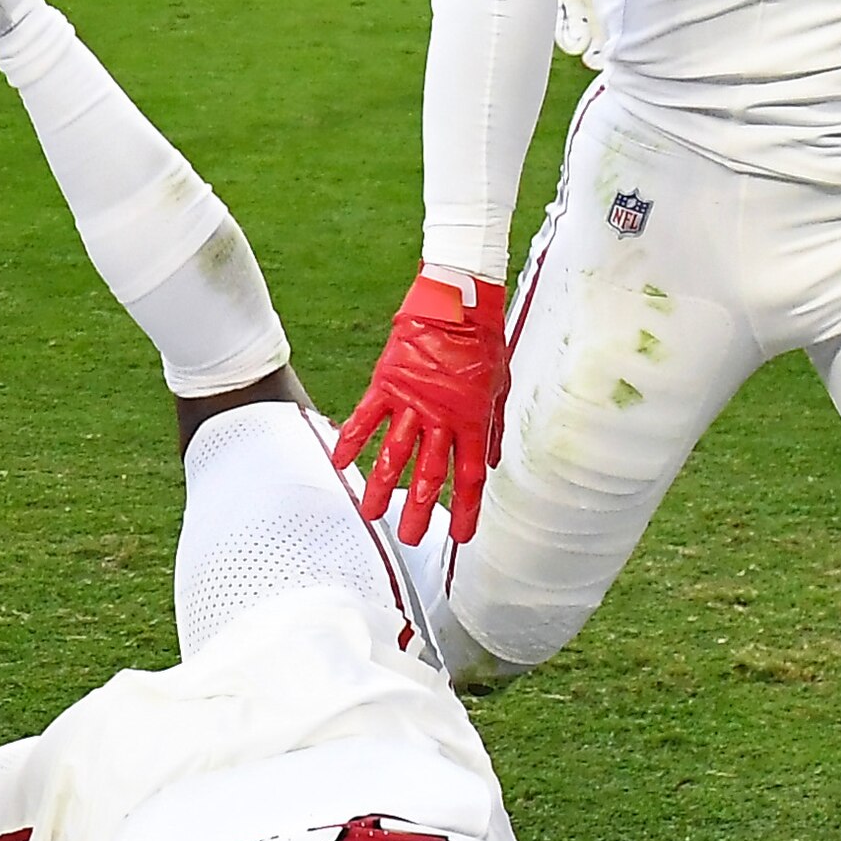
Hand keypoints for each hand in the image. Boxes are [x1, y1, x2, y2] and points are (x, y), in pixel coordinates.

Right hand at [333, 273, 509, 544]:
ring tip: (371, 514)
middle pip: (430, 475)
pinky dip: (351, 440)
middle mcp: (441, 418)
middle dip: (420, 511)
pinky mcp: (387, 384)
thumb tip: (491, 459)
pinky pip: (365, 418)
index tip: (461, 536)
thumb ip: (493, 426)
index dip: (466, 509)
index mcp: (473, 420)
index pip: (469, 476)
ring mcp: (411, 402)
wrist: (460, 303)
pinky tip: (340, 463)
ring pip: (394, 455)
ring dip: (382, 487)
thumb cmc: (484, 340)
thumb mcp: (500, 386)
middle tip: (410, 537)